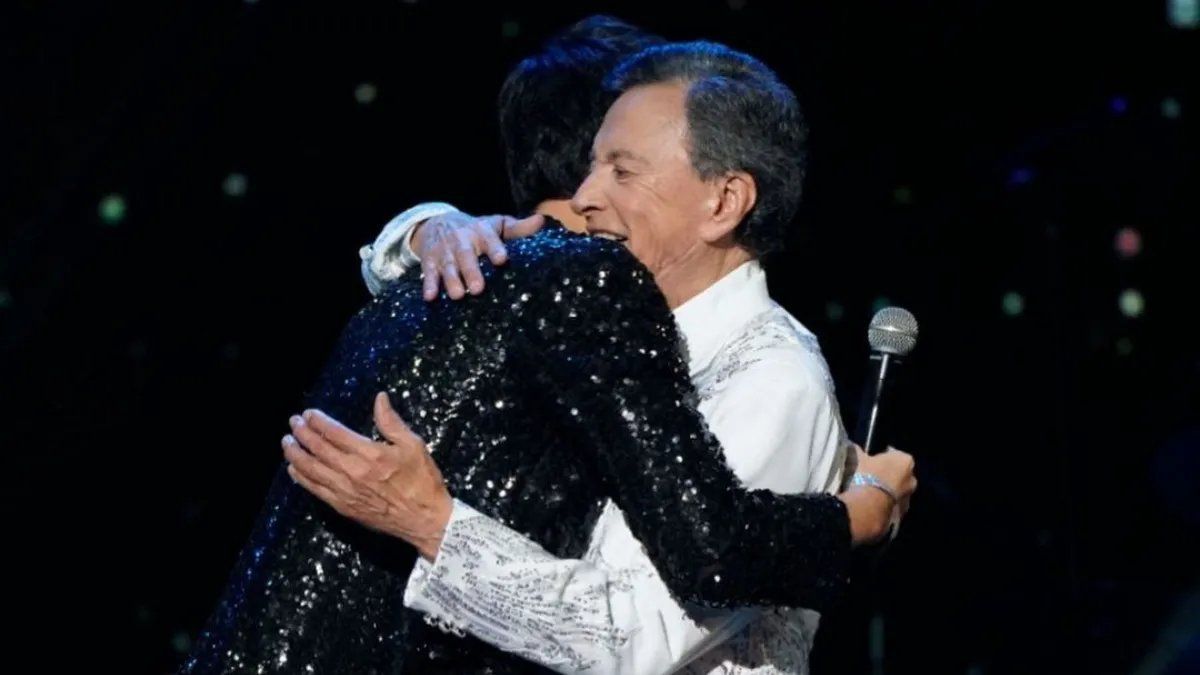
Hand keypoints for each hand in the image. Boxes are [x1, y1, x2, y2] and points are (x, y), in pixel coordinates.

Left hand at [283, 392, 452, 559]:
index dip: (318, 421)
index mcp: (370, 453)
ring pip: (311, 470)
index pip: (335, 432)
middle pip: (318, 449)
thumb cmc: (422, 480)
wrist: (424, 519)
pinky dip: (301, 478)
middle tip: (293, 422)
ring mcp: (345, 491)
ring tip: (287, 442)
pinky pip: (315, 490)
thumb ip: (392, 422)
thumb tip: (379, 398)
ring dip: (296, 454)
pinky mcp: (342, 507)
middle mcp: (353, 471)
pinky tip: (294, 469)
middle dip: (302, 433)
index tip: (308, 413)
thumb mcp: (413, 445)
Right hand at [411, 212, 544, 300]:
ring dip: (451, 280)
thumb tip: (541, 221)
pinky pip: (428, 273)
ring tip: (458, 296)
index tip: (502, 260)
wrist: (437, 221)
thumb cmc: (477, 230)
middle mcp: (462, 240)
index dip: (495, 248)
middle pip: (466, 255)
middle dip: (471, 271)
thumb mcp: (496, 225)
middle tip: (478, 288)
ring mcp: (444, 251)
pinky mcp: (430, 260)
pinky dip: (428, 285)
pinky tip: (430, 297)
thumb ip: (518, 228)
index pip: (489, 238)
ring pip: (448, 266)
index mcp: (481, 231)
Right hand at [855, 445, 916, 516]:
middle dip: (890, 474)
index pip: (895, 455)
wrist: (869, 504)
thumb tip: (852, 446)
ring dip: (889, 490)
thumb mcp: (859, 459)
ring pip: (898, 490)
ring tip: (872, 492)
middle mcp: (911, 478)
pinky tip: (874, 503)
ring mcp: (908, 496)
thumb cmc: (866, 475)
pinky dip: (887, 503)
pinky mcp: (902, 512)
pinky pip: (894, 504)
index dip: (884, 457)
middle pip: (901, 474)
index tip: (874, 461)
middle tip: (874, 476)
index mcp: (905, 460)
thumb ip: (859, 452)